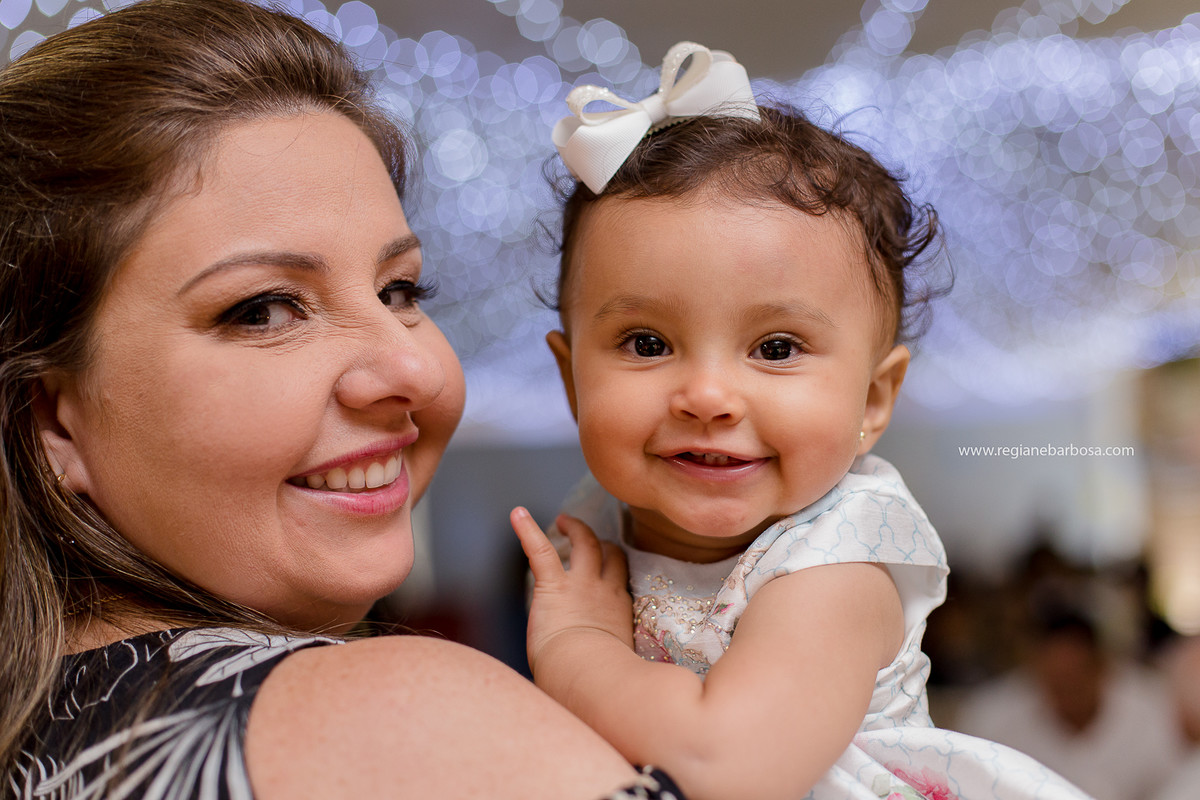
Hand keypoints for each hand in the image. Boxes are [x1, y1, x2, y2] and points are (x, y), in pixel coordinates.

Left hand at [510, 508, 633, 676]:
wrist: (585, 672)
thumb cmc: (598, 679)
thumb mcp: (613, 665)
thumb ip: (607, 658)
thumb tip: (600, 678)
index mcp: (619, 610)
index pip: (620, 580)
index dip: (614, 568)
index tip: (608, 564)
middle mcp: (605, 590)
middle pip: (611, 554)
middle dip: (601, 542)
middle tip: (588, 535)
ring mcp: (581, 584)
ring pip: (585, 543)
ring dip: (576, 528)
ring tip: (565, 520)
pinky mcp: (553, 585)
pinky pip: (540, 549)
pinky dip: (527, 529)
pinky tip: (517, 514)